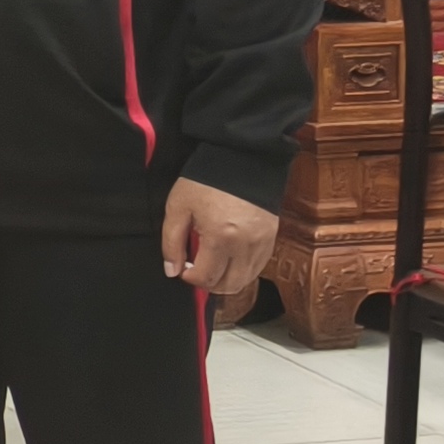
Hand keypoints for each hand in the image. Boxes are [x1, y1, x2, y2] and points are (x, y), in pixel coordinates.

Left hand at [159, 177, 275, 301]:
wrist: (241, 158)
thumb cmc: (205, 181)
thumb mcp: (178, 207)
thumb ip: (171, 242)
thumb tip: (172, 271)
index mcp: (220, 238)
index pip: (206, 277)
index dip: (190, 278)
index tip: (183, 268)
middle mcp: (245, 246)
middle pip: (229, 285)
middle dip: (209, 283)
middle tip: (197, 269)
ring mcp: (262, 243)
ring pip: (245, 280)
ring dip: (227, 279)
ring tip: (212, 264)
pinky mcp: (272, 238)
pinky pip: (258, 267)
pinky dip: (242, 270)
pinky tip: (229, 258)